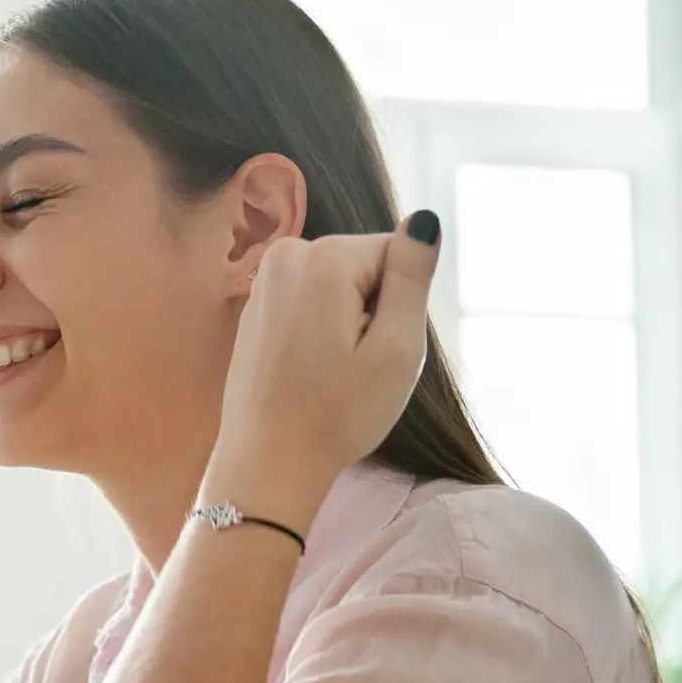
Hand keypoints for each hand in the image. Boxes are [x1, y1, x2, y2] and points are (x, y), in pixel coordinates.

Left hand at [206, 212, 440, 528]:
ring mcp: (266, 279)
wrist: (268, 463)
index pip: (397, 254)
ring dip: (349, 323)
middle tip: (357, 365)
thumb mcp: (397, 347)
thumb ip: (413, 275)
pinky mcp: (257, 305)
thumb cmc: (338, 414)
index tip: (376, 348)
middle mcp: (287, 253)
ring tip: (332, 369)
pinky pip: (312, 303)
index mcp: (324, 257)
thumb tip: (424, 219)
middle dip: (374, 311)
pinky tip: (310, 370)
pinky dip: (322, 331)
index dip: (400, 305)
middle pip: (366, 266)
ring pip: (341, 286)